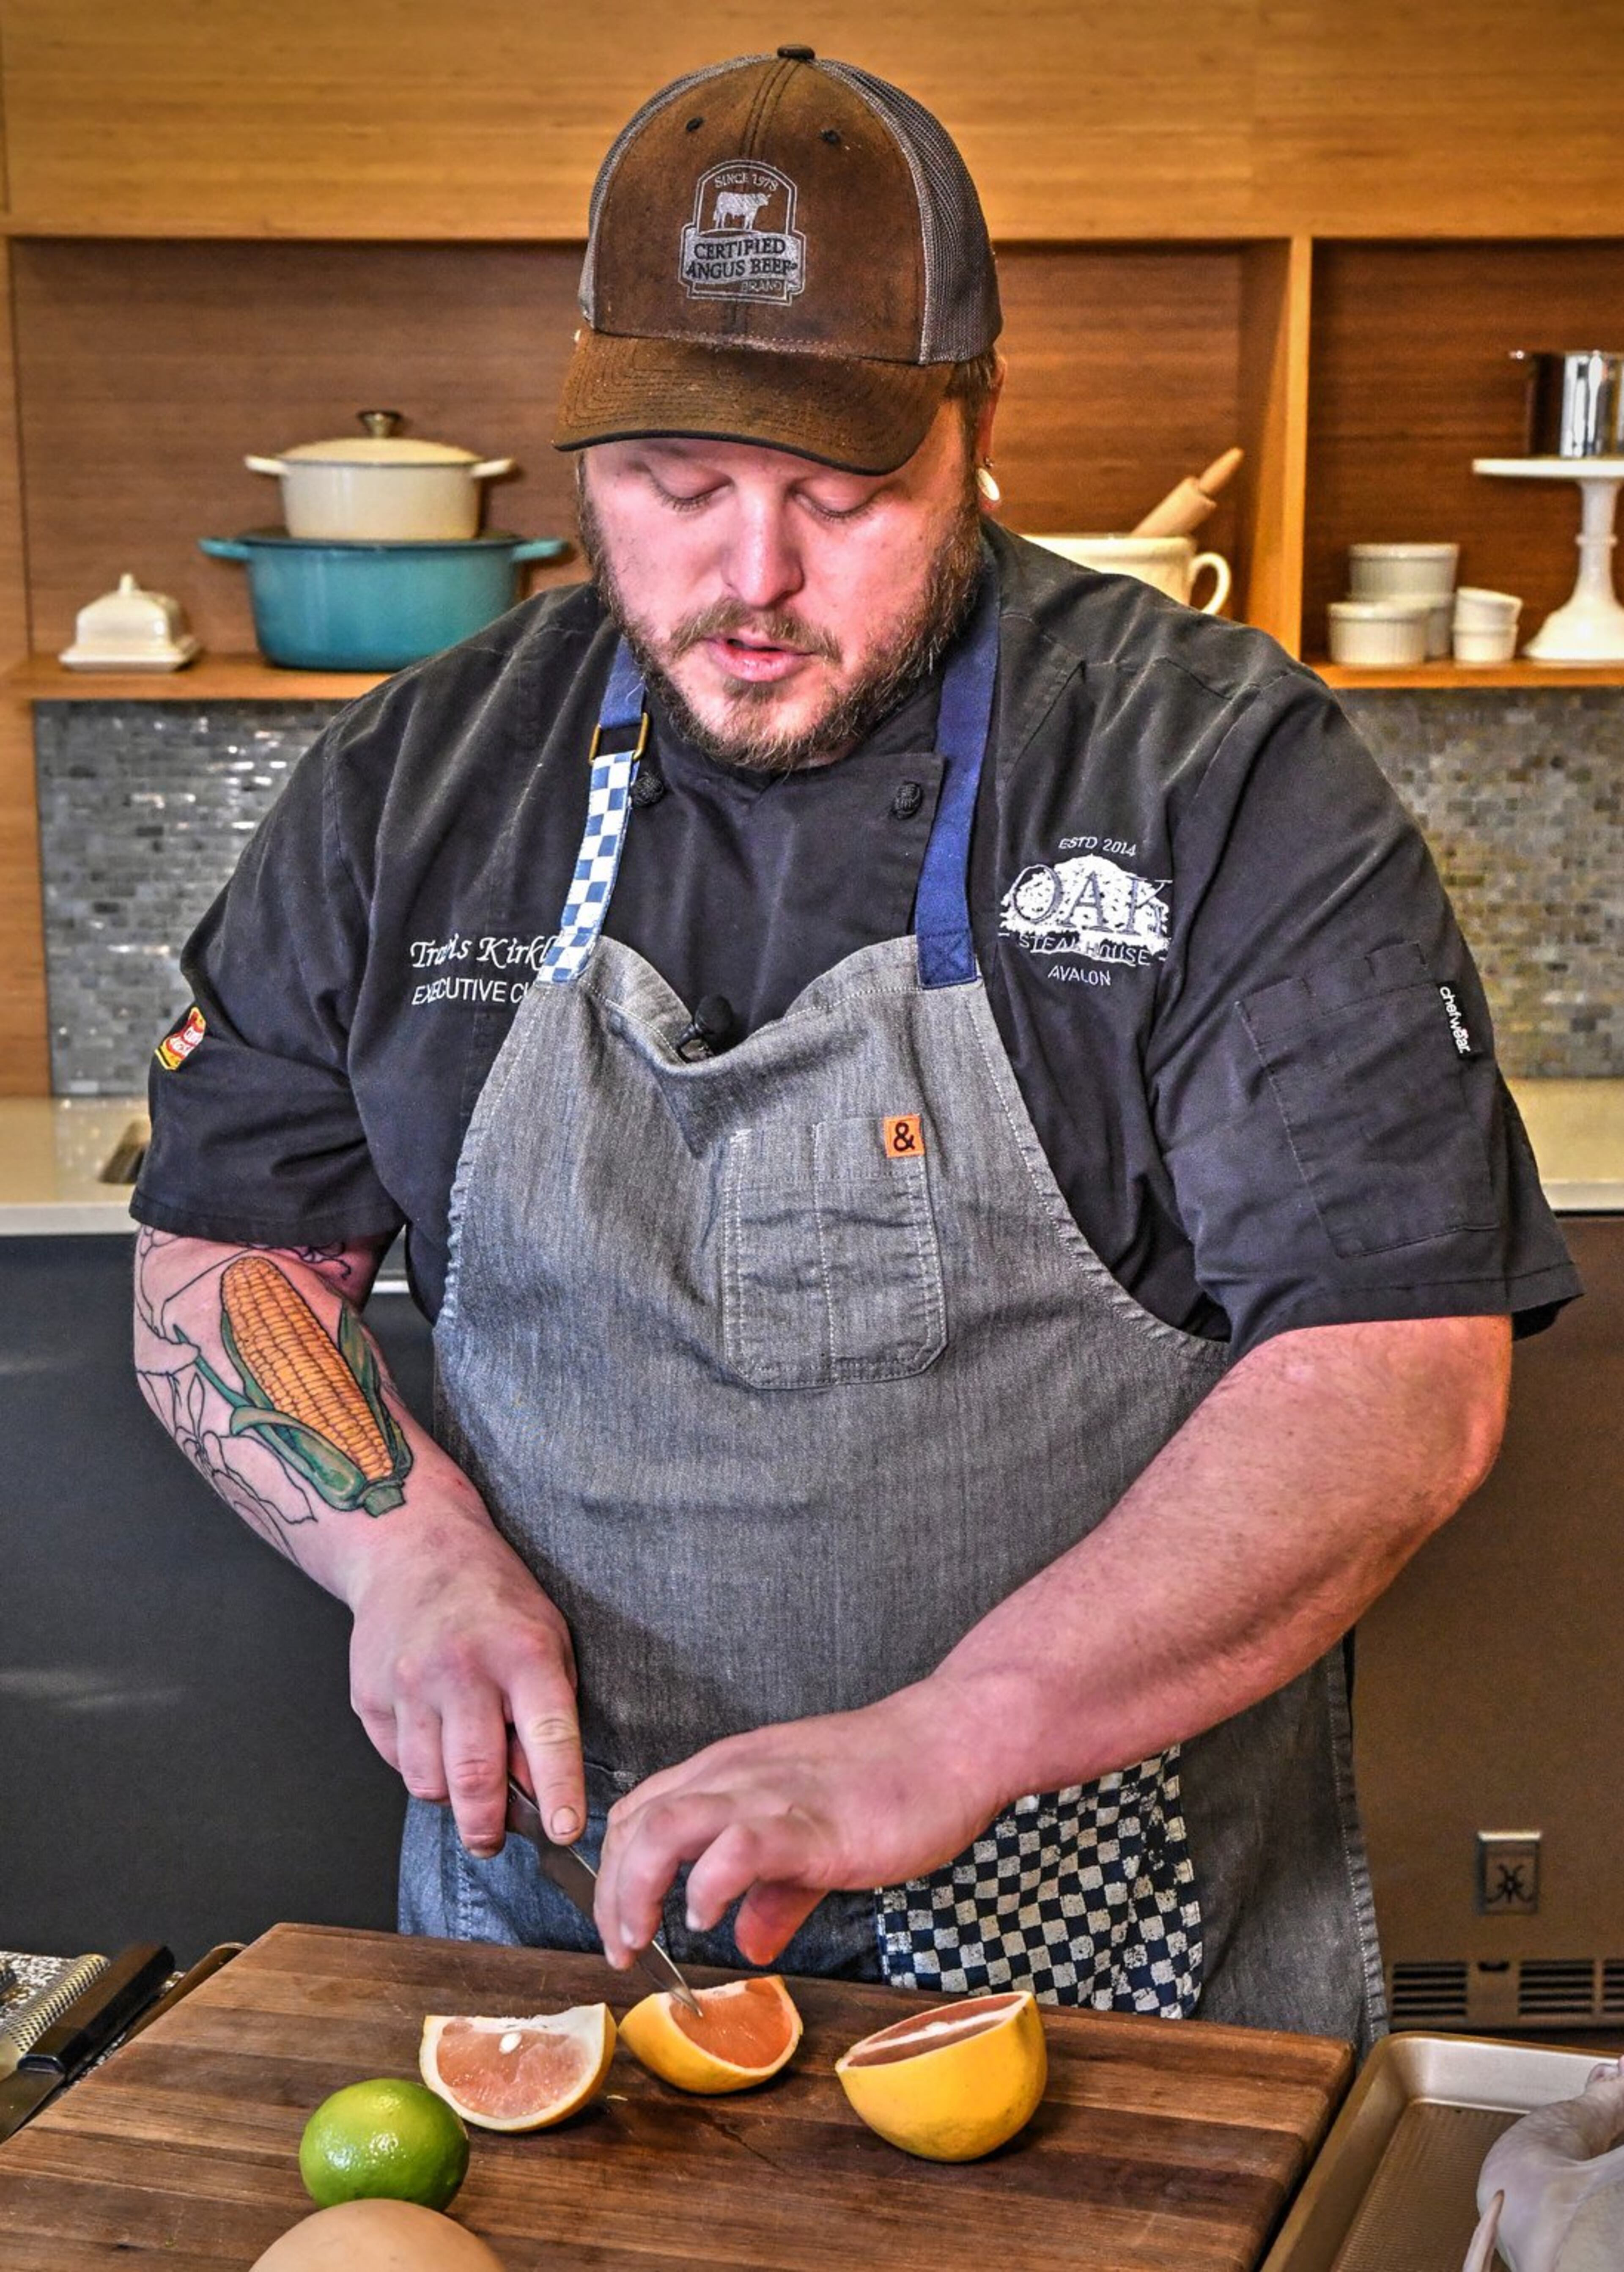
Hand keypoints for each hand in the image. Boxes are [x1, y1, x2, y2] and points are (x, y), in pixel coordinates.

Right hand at [346, 1518, 584, 1859]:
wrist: (414, 1548)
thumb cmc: (494, 1600)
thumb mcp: (547, 1638)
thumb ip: (549, 1713)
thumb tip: (538, 1792)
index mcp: (523, 1653)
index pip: (548, 1737)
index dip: (558, 1793)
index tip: (565, 1833)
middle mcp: (463, 1669)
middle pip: (474, 1777)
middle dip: (488, 1828)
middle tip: (494, 1841)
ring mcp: (409, 1683)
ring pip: (429, 1783)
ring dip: (451, 1798)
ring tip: (465, 1778)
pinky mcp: (370, 1695)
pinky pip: (396, 1762)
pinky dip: (419, 1768)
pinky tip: (432, 1737)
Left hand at [593, 1679, 1000, 1967]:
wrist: (953, 1741)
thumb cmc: (890, 1782)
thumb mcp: (814, 1836)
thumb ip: (777, 1893)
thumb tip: (751, 1945)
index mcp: (732, 1771)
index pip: (641, 1810)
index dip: (615, 1870)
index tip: (620, 1924)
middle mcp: (736, 1774)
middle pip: (636, 1823)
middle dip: (611, 1894)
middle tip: (622, 1949)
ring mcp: (771, 1794)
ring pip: (665, 1827)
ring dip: (637, 1889)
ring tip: (643, 1939)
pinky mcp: (811, 1822)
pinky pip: (736, 1847)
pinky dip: (707, 1884)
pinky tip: (708, 1918)